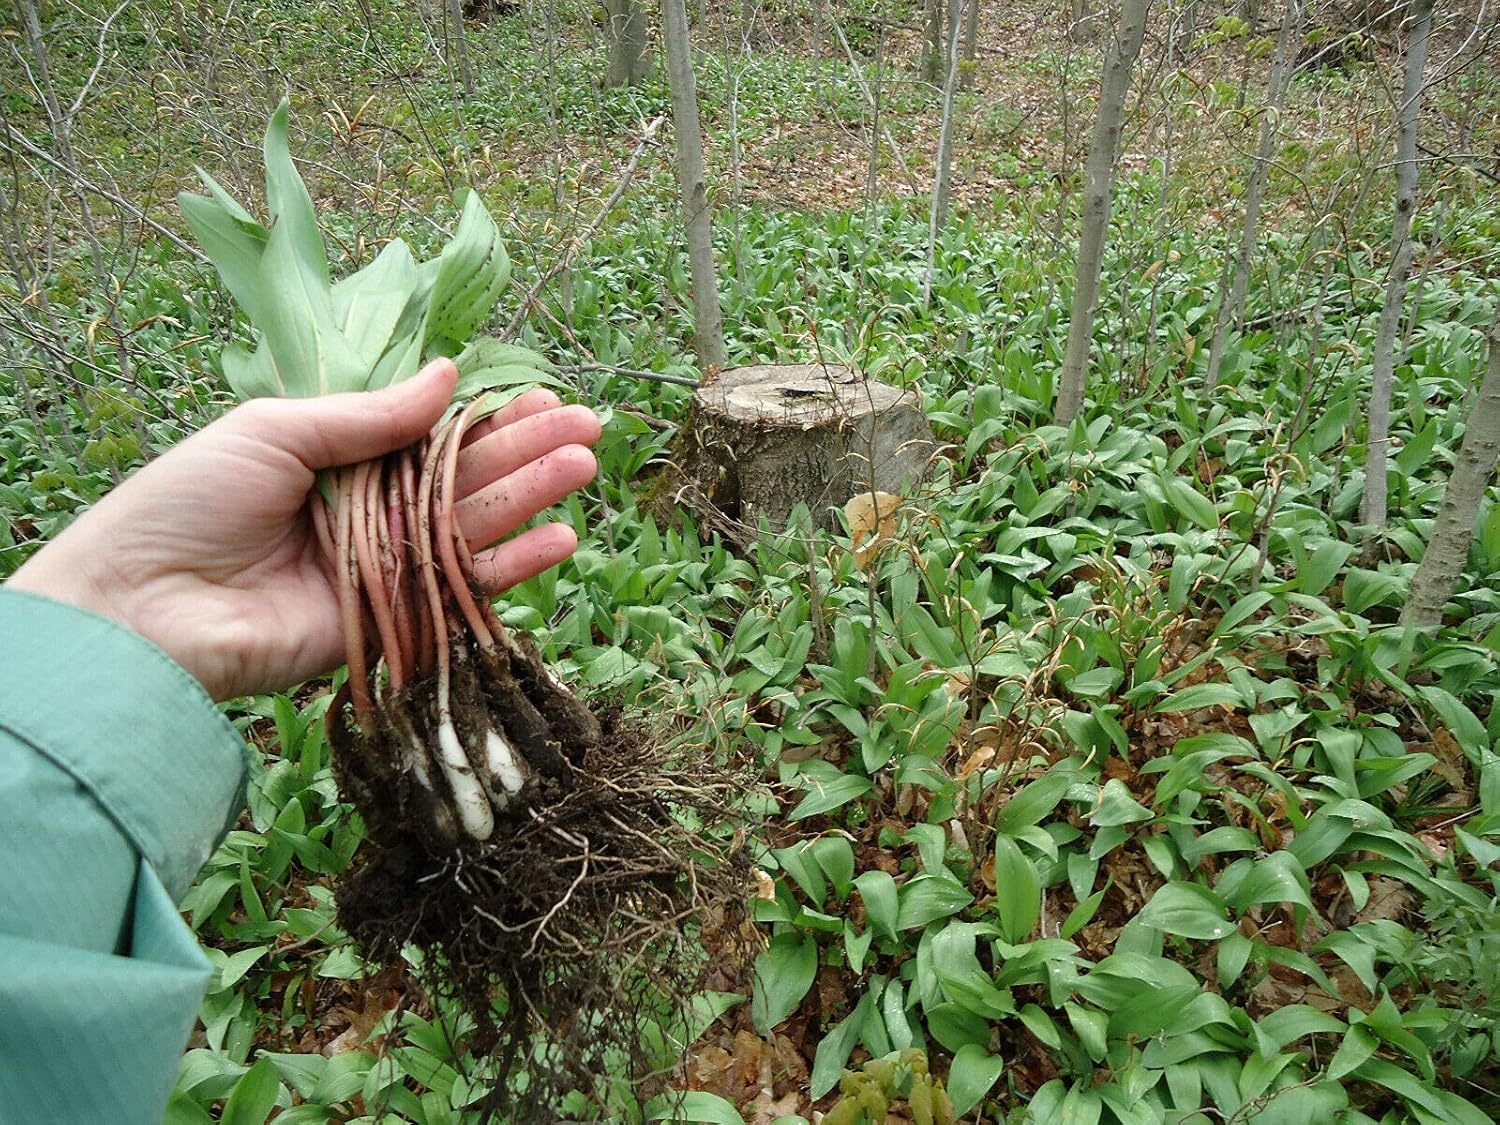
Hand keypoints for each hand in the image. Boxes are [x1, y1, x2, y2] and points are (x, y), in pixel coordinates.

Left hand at [7, 360, 600, 699]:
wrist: (143, 608)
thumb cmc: (191, 502)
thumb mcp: (276, 431)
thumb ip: (369, 415)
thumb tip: (450, 375)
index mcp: (338, 459)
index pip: (431, 434)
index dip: (487, 416)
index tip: (542, 396)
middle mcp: (369, 512)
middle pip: (463, 478)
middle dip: (526, 451)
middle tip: (588, 428)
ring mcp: (383, 569)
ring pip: (472, 528)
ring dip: (531, 498)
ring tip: (585, 468)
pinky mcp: (391, 625)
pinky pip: (460, 591)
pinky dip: (512, 568)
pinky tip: (559, 540)